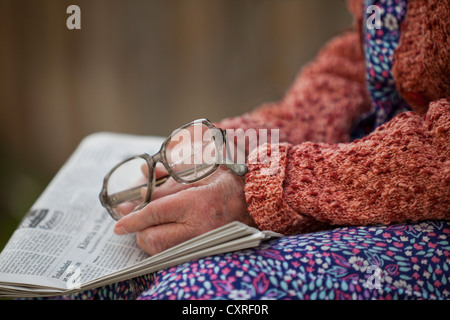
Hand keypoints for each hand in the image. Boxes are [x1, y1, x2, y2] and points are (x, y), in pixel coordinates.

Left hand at [113, 164, 254, 254]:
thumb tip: (143, 180)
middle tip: (133, 220)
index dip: (133, 218)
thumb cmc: (226, 181)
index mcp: (197, 202)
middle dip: (138, 231)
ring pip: (162, 250)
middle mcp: (200, 226)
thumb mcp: (195, 175)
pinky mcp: (205, 248)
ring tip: (147, 224)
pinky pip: (174, 252)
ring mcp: (203, 240)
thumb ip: (166, 181)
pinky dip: (162, 244)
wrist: (254, 200)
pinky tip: (162, 231)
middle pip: (154, 238)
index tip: (119, 224)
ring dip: (148, 238)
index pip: (155, 213)